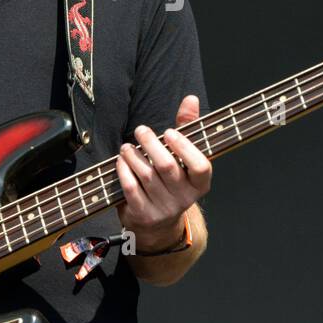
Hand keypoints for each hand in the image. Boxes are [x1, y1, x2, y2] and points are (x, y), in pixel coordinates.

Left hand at [115, 94, 212, 249]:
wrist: (157, 224)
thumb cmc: (172, 179)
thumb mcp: (183, 156)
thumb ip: (188, 127)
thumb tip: (191, 98)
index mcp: (200, 184)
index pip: (201, 167)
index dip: (185, 148)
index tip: (169, 132)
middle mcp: (184, 199)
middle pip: (167, 167)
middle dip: (151, 144)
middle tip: (141, 130)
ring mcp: (163, 208)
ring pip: (146, 176)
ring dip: (133, 155)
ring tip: (127, 146)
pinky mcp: (143, 214)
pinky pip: (131, 188)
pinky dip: (124, 171)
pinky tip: (121, 160)